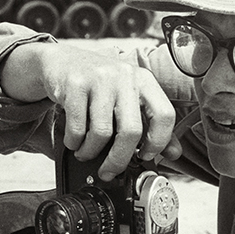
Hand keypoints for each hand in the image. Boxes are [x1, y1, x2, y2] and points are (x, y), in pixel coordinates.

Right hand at [0, 41, 180, 179]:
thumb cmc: (99, 86)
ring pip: (102, 132)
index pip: (164, 114)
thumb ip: (151, 125)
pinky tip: (74, 141)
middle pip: (132, 130)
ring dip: (91, 152)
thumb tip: (173, 153)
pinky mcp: (75, 84)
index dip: (159, 142)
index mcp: (144, 80)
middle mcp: (125, 76)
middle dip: (119, 159)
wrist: (61, 62)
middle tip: (109, 171)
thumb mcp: (128, 99)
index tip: (146, 156)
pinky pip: (77, 126)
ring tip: (85, 153)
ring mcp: (100, 78)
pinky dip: (74, 142)